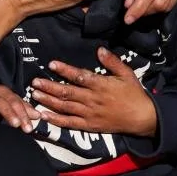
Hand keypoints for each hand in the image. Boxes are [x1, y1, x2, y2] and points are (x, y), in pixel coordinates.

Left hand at [31, 48, 157, 136]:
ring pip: (65, 107)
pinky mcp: (89, 126)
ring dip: (48, 101)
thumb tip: (99, 50)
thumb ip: (112, 62)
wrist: (142, 118)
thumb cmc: (134, 93)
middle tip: (34, 82)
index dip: (65, 70)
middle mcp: (92, 99)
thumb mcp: (127, 74)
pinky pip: (69, 123)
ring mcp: (90, 114)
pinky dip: (56, 120)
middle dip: (49, 86)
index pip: (79, 76)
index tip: (51, 64)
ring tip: (35, 95)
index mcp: (101, 85)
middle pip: (67, 92)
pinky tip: (44, 115)